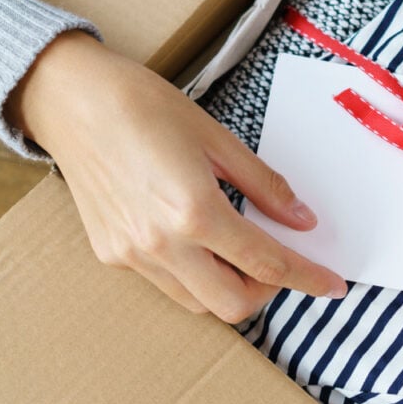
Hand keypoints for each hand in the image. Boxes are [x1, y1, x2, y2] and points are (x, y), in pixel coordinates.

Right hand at [5, 30, 346, 322]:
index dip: (307, 278)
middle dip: (268, 291)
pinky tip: (199, 240)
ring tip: (239, 248)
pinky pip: (166, 285)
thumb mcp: (218, 139)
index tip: (333, 285)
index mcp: (195, 212)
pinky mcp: (111, 254)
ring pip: (198, 303)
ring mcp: (132, 255)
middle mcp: (162, 244)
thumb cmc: (144, 106)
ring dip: (231, 287)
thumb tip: (303, 221)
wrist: (70, 99)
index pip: (267, 264)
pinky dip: (195, 276)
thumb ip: (265, 186)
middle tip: (280, 261)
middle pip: (234, 304)